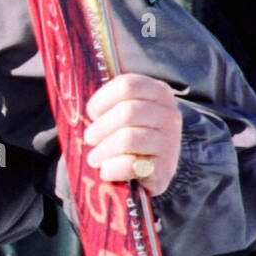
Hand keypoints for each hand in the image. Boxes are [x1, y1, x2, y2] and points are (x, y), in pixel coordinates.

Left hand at [83, 73, 181, 196]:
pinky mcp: (165, 169)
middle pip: (127, 112)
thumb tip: (84, 106)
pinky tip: (106, 171)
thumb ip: (110, 103)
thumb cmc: (131, 134)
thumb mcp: (125, 112)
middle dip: (100, 127)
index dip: (103, 99)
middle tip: (90, 138)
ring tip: (94, 158)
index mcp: (159, 93)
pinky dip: (112, 168)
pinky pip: (131, 164)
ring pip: (128, 139)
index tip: (92, 112)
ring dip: (103, 150)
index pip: (128, 85)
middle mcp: (169, 115)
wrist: (151, 169)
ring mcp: (170, 142)